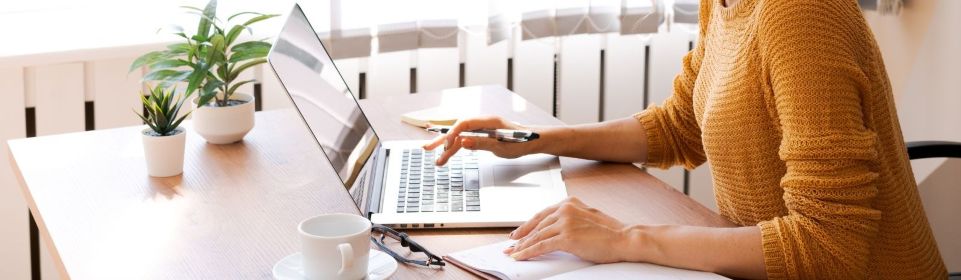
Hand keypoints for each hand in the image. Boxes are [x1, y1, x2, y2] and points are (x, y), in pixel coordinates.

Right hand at [422, 116, 538, 165]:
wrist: (534, 141)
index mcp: (488, 121)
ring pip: (461, 138)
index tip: (444, 144)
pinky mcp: (483, 136)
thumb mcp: (502, 146)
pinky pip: (466, 141)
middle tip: (427, 148)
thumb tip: (463, 142)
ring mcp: (482, 130)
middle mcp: (483, 123)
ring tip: (437, 161)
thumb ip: (482, 143)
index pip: (464, 124)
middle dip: (442, 140)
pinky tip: (448, 154)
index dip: (452, 133)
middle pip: (458, 130)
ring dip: (449, 149)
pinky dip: (457, 148)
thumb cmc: (522, 142)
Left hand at [503, 197, 629, 262]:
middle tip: (511, 244)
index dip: (528, 225)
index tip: (518, 233)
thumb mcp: (587, 218)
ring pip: (537, 236)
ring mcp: (565, 222)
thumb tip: (555, 229)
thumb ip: (570, 219)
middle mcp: (565, 209)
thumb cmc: (611, 232)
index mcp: (569, 203)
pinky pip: (541, 246)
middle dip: (522, 237)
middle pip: (537, 225)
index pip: (542, 214)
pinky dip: (528, 252)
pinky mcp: (567, 237)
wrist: (625, 238)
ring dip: (523, 246)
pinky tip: (521, 256)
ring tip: (513, 253)